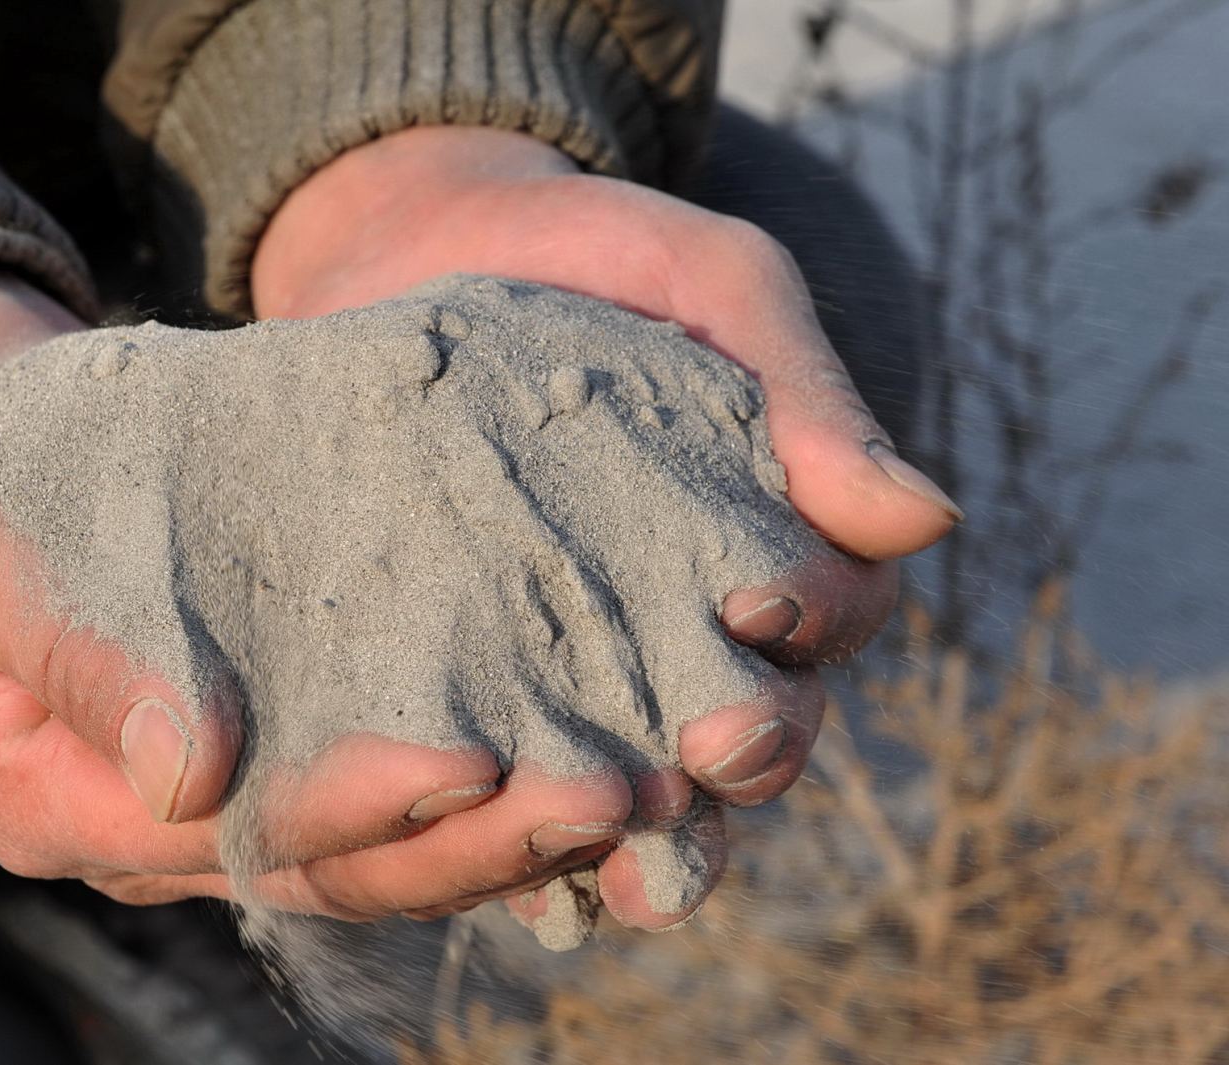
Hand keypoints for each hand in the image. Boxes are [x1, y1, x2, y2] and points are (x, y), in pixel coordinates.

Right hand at [0, 267, 636, 922]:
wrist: (38, 444)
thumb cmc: (0, 487)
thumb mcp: (0, 557)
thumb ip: (83, 661)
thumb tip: (192, 776)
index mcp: (74, 810)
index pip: (232, 839)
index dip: (350, 813)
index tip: (462, 767)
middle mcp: (179, 832)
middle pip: (346, 866)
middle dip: (479, 841)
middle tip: (607, 794)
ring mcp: (258, 791)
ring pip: (406, 840)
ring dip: (526, 816)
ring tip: (646, 775)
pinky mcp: (325, 733)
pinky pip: (431, 772)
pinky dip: (519, 754)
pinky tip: (612, 721)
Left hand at [252, 127, 962, 926]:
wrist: (423, 240)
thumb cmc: (599, 256)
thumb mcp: (715, 286)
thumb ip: (806, 390)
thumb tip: (928, 522)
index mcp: (766, 538)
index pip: (833, 616)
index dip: (815, 629)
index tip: (760, 615)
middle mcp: (686, 619)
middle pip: (751, 725)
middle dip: (743, 754)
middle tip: (707, 760)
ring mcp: (576, 654)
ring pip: (640, 774)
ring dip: (642, 829)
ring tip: (612, 863)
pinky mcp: (473, 669)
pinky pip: (513, 766)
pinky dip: (516, 822)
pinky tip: (493, 848)